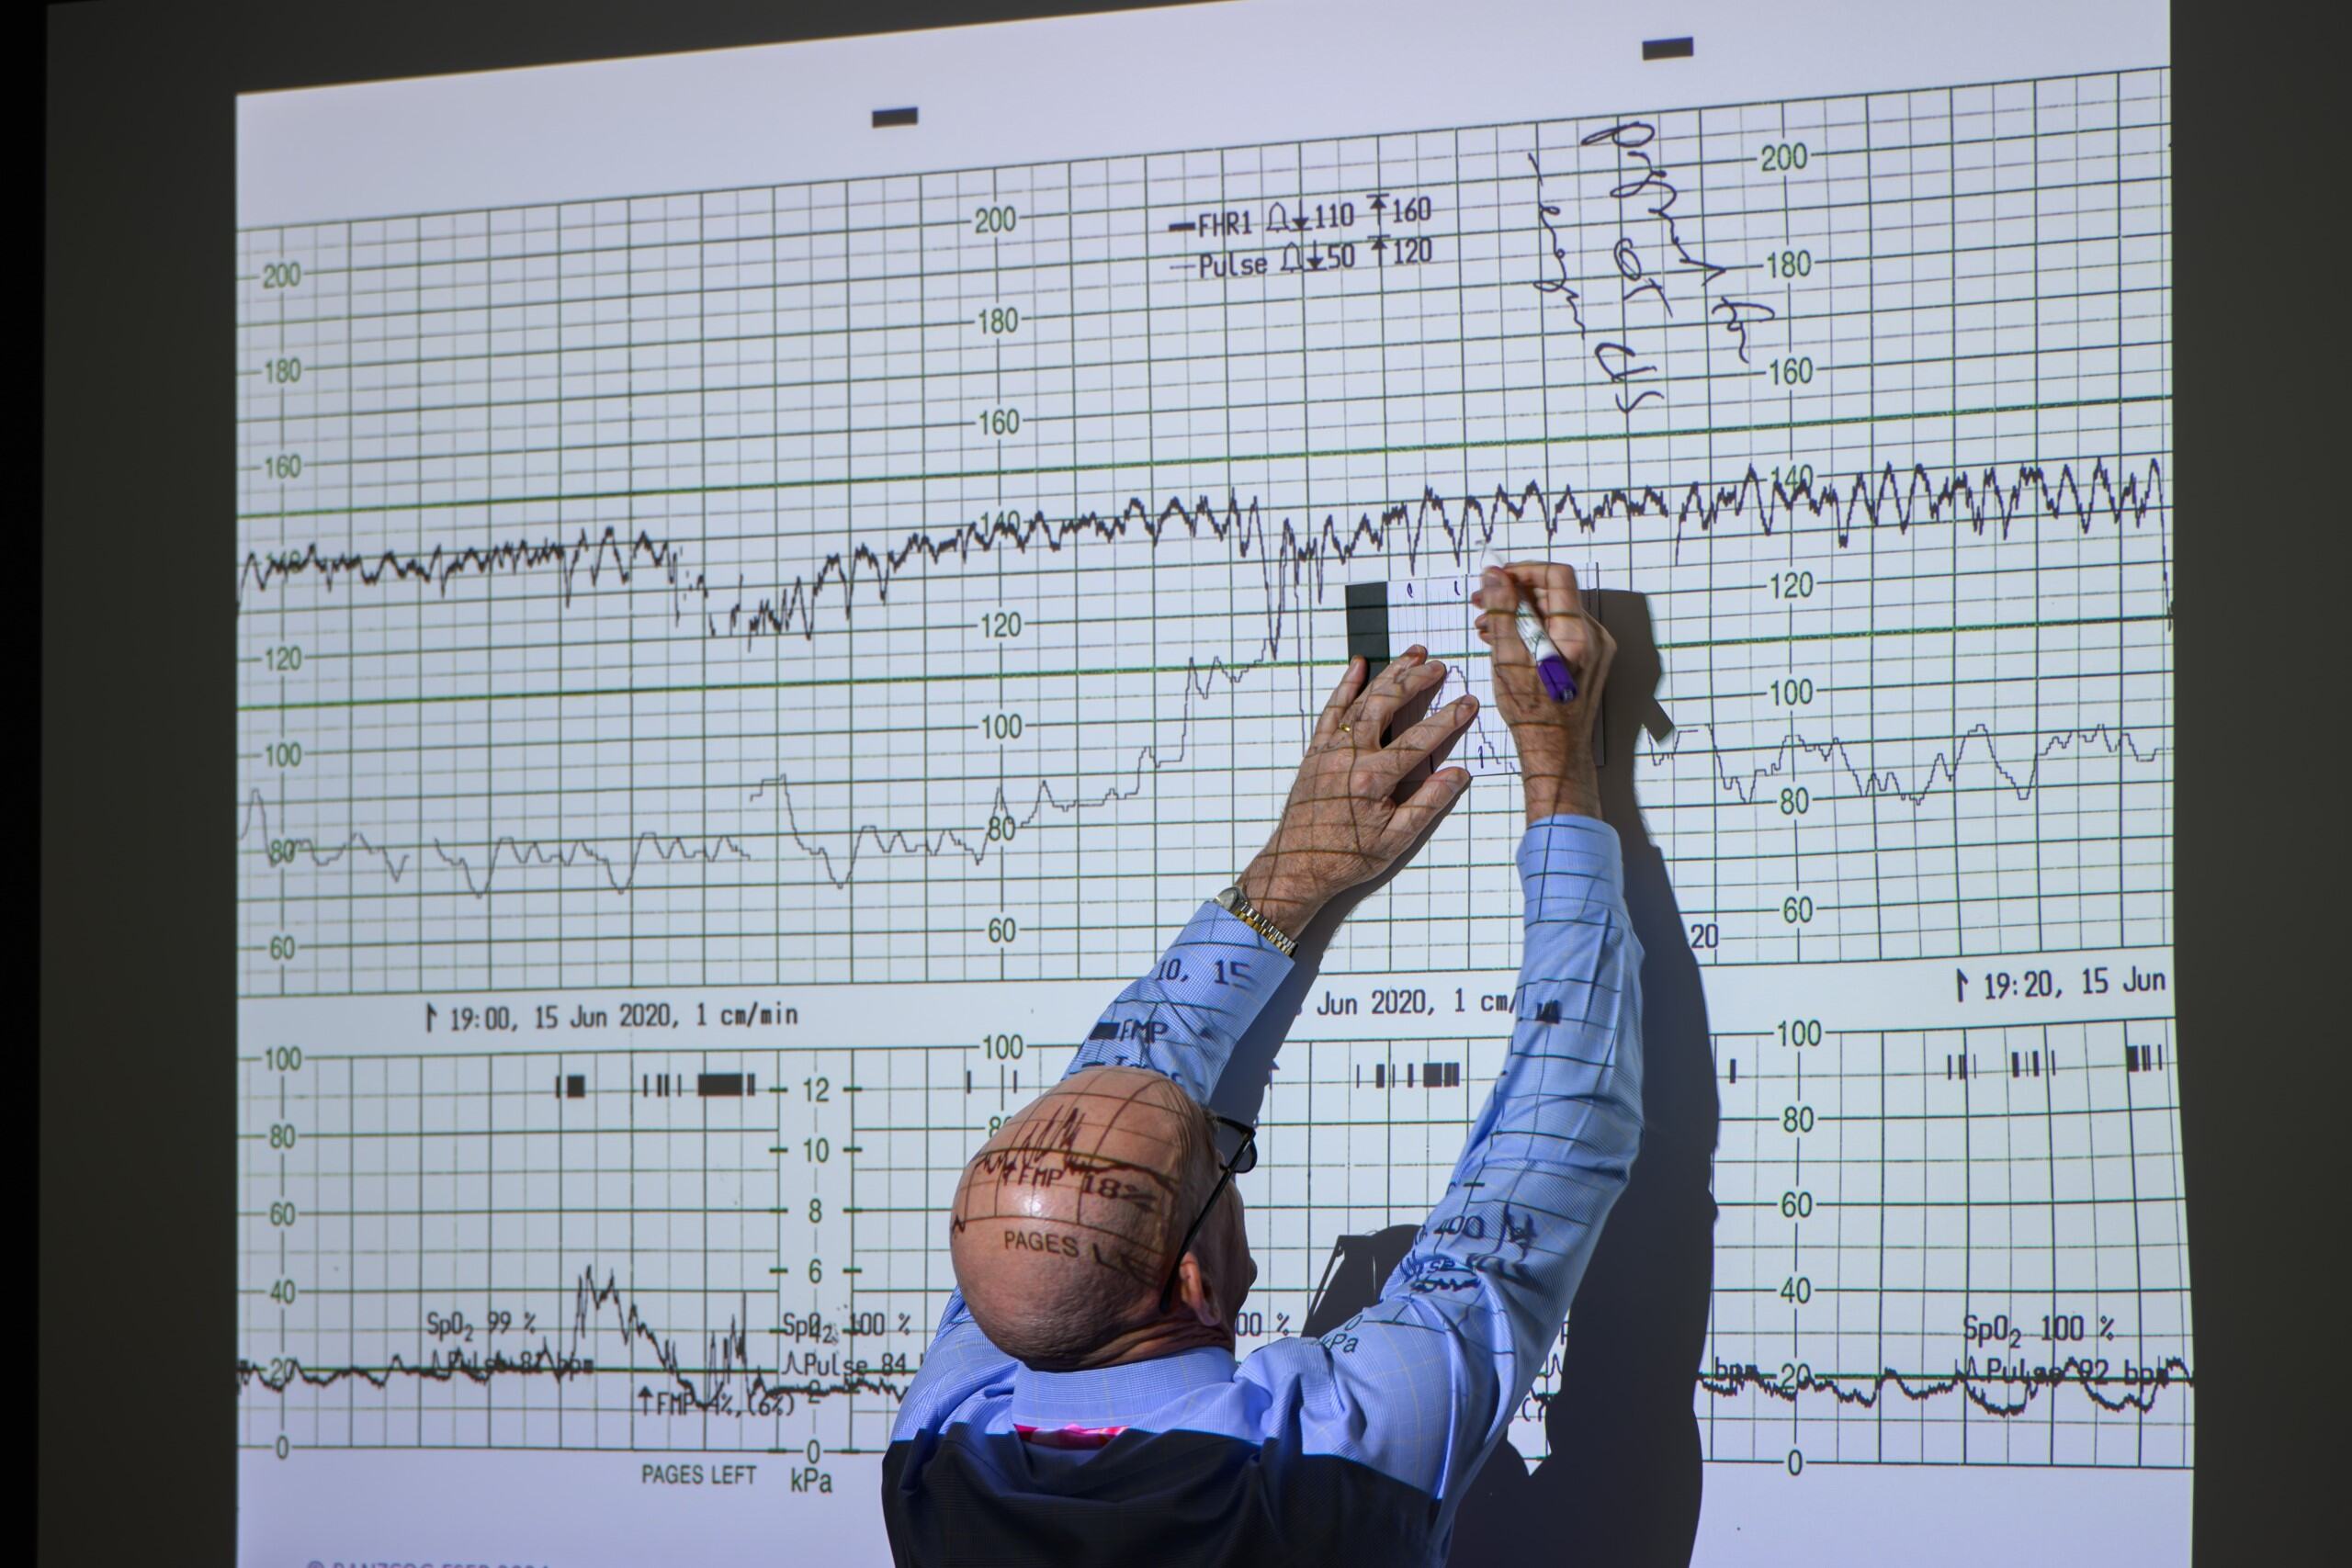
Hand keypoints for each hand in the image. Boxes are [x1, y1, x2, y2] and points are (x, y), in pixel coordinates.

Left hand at [1234, 646, 1476, 935]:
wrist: (1297, 865)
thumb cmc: (1347, 857)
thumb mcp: (1396, 840)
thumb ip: (1428, 803)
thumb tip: (1459, 774)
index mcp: (1373, 779)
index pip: (1419, 740)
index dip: (1447, 720)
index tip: (1468, 702)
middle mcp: (1349, 756)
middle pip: (1388, 706)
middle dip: (1416, 682)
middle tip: (1440, 666)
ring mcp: (1330, 750)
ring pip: (1362, 701)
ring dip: (1388, 675)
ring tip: (1412, 654)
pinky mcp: (1316, 751)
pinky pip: (1331, 711)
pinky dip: (1345, 686)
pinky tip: (1358, 665)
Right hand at [1473, 560, 1614, 821]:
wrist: (1554, 752)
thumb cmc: (1533, 714)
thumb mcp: (1508, 658)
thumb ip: (1502, 611)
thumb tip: (1495, 576)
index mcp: (1578, 634)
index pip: (1556, 576)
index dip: (1523, 571)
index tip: (1496, 578)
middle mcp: (1594, 637)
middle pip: (1554, 594)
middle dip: (1515, 593)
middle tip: (1482, 601)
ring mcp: (1595, 649)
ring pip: (1554, 612)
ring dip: (1521, 612)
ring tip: (1487, 625)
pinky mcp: (1588, 660)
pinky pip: (1560, 631)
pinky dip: (1533, 629)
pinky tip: (1507, 639)